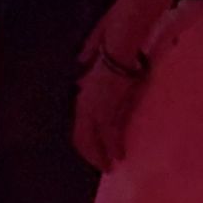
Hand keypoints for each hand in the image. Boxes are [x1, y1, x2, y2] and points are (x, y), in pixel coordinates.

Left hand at [72, 11, 150, 170]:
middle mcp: (84, 102)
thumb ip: (87, 60)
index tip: (96, 151)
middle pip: (81, 137)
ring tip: (109, 166)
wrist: (123, 36)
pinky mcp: (107, 106)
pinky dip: (113, 146)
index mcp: (84, 91)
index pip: (80, 124)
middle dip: (91, 154)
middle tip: (103, 166)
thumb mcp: (96, 49)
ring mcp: (94, 105)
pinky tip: (119, 156)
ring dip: (101, 154)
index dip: (86, 141)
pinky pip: (109, 133)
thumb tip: (81, 66)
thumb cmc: (113, 40)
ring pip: (92, 139)